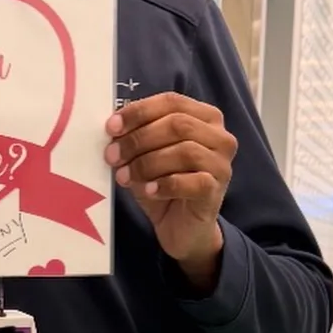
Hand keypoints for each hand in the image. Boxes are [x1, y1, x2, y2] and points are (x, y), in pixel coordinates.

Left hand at [105, 93, 236, 291]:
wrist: (183, 230)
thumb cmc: (165, 188)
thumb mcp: (146, 157)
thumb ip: (136, 138)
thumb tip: (113, 128)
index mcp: (205, 117)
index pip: (171, 102)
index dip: (139, 112)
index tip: (111, 127)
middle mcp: (219, 136)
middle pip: (178, 124)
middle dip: (139, 139)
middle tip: (113, 155)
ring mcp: (221, 164)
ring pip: (184, 151)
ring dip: (147, 163)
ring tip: (125, 177)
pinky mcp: (216, 190)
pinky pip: (191, 182)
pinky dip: (165, 185)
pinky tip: (148, 191)